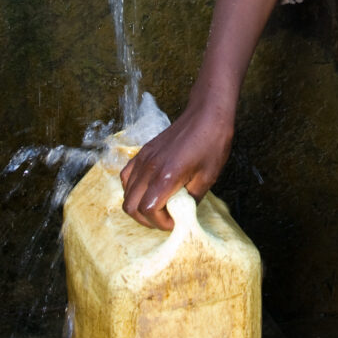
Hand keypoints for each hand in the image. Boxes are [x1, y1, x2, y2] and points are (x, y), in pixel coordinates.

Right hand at [120, 99, 234, 230]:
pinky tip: (149, 189)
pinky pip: (127, 176)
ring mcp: (143, 158)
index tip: (175, 222)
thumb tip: (182, 215)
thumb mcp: (208, 178)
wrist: (207, 114)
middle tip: (165, 218)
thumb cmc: (212, 144)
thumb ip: (191, 200)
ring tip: (158, 206)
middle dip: (146, 219)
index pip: (148, 210)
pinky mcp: (143, 152)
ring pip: (125, 192)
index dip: (160, 223)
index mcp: (167, 175)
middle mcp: (150, 167)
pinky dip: (133, 189)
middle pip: (130, 205)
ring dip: (138, 205)